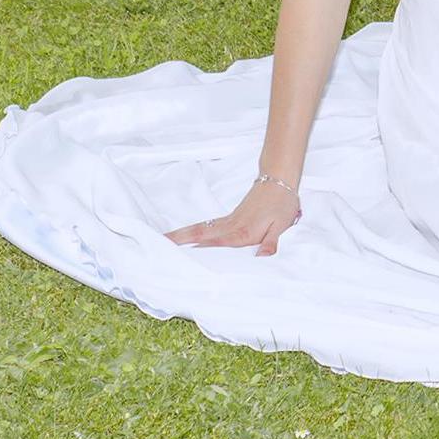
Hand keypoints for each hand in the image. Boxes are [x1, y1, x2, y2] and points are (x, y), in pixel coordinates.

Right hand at [164, 178, 301, 256]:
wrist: (279, 180)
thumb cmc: (282, 203)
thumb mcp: (281, 225)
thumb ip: (271, 242)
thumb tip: (262, 258)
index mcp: (242, 232)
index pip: (215, 245)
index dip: (198, 253)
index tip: (178, 259)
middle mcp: (230, 227)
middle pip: (200, 234)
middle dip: (178, 240)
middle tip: (156, 246)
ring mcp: (228, 221)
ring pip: (200, 229)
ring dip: (181, 235)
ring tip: (161, 241)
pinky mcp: (230, 218)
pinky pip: (207, 226)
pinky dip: (193, 232)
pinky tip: (186, 238)